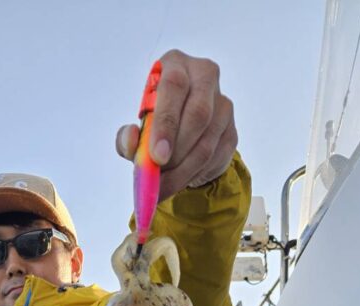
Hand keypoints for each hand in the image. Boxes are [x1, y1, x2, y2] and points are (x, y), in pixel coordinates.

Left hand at [116, 49, 236, 200]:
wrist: (182, 136)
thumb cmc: (155, 127)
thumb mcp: (137, 132)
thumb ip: (127, 138)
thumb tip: (130, 139)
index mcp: (176, 65)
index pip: (174, 86)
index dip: (166, 123)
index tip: (156, 156)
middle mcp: (204, 76)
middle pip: (198, 114)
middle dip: (176, 152)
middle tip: (159, 178)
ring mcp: (223, 103)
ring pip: (207, 142)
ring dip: (183, 170)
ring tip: (164, 186)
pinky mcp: (231, 130)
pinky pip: (215, 158)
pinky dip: (195, 174)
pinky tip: (181, 179)